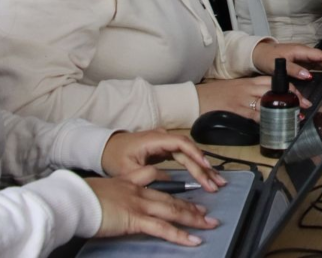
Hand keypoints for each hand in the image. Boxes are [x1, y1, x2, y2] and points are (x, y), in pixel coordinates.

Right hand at [86, 167, 217, 246]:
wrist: (74, 199)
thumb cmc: (79, 197)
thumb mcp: (97, 188)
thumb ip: (110, 190)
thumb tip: (109, 197)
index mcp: (128, 181)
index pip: (155, 177)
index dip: (169, 183)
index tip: (179, 188)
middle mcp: (138, 191)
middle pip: (170, 197)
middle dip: (189, 205)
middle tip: (204, 210)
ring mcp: (139, 205)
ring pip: (173, 211)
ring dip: (193, 218)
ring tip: (208, 223)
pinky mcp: (137, 220)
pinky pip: (164, 229)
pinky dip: (181, 235)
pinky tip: (194, 239)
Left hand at [101, 130, 222, 191]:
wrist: (105, 148)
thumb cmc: (114, 156)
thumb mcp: (126, 170)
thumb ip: (147, 175)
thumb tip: (169, 181)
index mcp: (154, 139)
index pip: (180, 143)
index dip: (194, 154)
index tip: (205, 167)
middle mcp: (163, 137)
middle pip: (189, 150)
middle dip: (204, 167)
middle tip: (216, 183)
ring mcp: (165, 142)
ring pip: (189, 153)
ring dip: (203, 167)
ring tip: (217, 181)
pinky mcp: (166, 149)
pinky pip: (185, 156)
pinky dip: (196, 166)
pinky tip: (206, 176)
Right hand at [196, 77, 311, 120]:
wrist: (194, 98)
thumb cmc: (214, 95)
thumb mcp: (234, 89)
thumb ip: (250, 92)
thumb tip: (265, 102)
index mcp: (248, 82)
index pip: (272, 81)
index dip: (289, 88)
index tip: (300, 95)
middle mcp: (247, 88)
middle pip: (275, 90)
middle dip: (292, 97)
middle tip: (305, 105)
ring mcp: (242, 99)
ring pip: (268, 102)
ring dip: (283, 111)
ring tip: (295, 118)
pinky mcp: (236, 110)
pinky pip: (255, 116)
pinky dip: (267, 121)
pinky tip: (275, 126)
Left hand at [252, 40, 321, 79]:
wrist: (257, 54)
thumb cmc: (267, 58)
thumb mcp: (280, 64)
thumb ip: (294, 70)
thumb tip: (309, 75)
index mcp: (300, 50)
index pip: (320, 55)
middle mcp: (303, 52)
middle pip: (321, 58)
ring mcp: (301, 57)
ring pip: (318, 62)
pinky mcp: (298, 62)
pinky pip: (312, 65)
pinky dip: (320, 69)